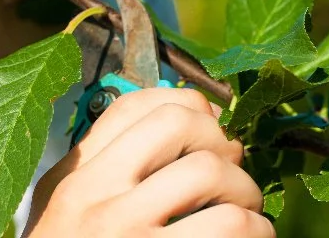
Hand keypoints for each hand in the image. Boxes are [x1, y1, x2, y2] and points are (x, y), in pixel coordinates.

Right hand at [25, 88, 275, 236]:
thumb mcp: (71, 210)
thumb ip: (111, 168)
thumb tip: (191, 118)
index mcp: (74, 178)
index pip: (136, 106)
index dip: (189, 104)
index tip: (210, 128)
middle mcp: (94, 198)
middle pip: (179, 125)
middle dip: (222, 143)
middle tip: (232, 174)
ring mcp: (126, 234)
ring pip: (213, 174)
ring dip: (246, 192)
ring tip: (244, 215)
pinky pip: (232, 228)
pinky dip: (257, 231)